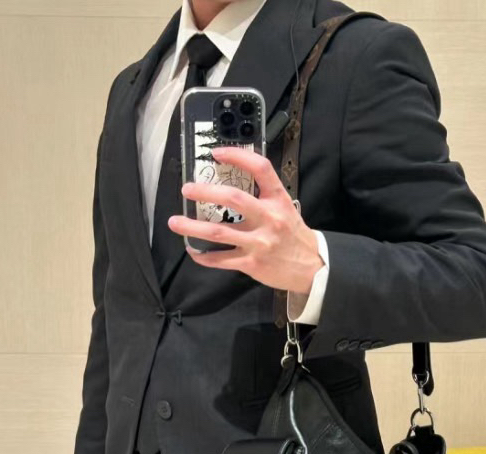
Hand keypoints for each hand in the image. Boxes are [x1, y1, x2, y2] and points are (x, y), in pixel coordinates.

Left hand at [168, 146, 323, 298]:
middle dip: (206, 191)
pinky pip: (220, 260)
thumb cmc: (293, 234)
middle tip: (187, 189)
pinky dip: (203, 256)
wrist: (311, 266)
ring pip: (218, 233)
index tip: (216, 153)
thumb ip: (263, 196)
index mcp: (278, 199)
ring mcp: (258, 242)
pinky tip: (192, 250)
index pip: (260, 169)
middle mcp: (268, 217)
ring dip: (192, 227)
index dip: (237, 157)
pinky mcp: (251, 263)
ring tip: (175, 222)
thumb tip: (232, 185)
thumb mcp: (285, 207)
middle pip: (233, 199)